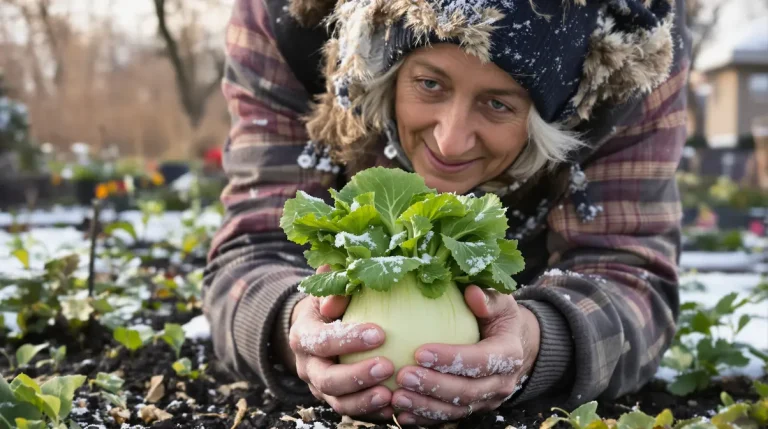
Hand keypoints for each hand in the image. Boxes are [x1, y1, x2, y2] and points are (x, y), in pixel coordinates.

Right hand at [287, 265, 395, 419]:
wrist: (316, 332)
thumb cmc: (332, 305)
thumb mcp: (328, 293)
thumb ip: (333, 289)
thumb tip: (337, 298)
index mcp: (303, 336)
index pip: (321, 341)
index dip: (348, 340)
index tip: (380, 333)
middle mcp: (307, 366)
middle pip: (327, 379)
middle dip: (357, 376)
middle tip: (388, 367)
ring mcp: (320, 388)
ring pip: (338, 402)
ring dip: (364, 400)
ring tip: (390, 394)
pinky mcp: (335, 400)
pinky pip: (353, 411)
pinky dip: (372, 412)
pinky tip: (394, 407)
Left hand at [390, 286, 540, 425]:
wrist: (511, 344)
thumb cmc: (497, 316)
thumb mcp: (500, 302)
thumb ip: (488, 298)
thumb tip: (471, 292)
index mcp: (509, 354)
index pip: (481, 361)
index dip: (452, 359)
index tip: (419, 352)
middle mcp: (500, 383)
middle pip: (467, 391)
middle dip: (434, 386)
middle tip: (403, 375)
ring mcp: (486, 400)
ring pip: (456, 410)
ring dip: (425, 406)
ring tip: (397, 397)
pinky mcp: (471, 409)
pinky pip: (447, 419)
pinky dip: (424, 419)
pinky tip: (401, 414)